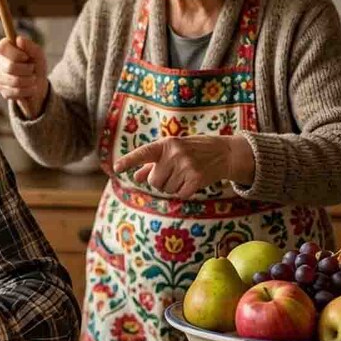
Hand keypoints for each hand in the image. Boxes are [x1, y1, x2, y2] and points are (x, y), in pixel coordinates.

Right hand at [0, 36, 49, 118]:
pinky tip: (29, 88)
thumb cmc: (35, 65)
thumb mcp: (37, 54)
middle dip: (27, 70)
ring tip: (32, 79)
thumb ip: (30, 46)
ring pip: (14, 81)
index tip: (26, 57)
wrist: (36, 84)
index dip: (15, 53)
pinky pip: (15, 92)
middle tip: (32, 70)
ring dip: (29, 81)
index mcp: (5, 48)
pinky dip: (27, 90)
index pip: (2, 47)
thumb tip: (18, 39)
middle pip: (10, 67)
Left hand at [113, 135, 254, 198]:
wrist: (223, 152)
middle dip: (161, 181)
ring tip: (185, 175)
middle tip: (175, 172)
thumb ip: (152, 163)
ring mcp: (186, 166)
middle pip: (154, 182)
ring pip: (166, 190)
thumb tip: (136, 177)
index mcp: (165, 145)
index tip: (116, 167)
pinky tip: (192, 181)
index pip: (143, 153)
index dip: (129, 160)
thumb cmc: (192, 151)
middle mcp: (174, 154)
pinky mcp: (196, 178)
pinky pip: (180, 195)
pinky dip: (184, 192)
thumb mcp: (171, 151)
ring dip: (173, 187)